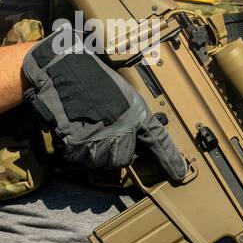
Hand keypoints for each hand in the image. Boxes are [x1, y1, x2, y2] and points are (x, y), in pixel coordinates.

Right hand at [21, 26, 187, 181]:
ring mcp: (101, 136)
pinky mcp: (78, 142)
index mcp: (136, 112)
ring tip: (85, 128)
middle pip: (122, 160)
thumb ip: (130, 117)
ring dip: (91, 150)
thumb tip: (133, 141)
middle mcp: (122, 127)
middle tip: (102, 131)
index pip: (159, 140)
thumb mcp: (121, 92)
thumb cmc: (91, 76)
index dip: (170, 159)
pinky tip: (73, 129)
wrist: (63, 67)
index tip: (179, 174)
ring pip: (100, 161)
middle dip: (112, 151)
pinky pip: (79, 157)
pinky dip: (74, 147)